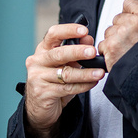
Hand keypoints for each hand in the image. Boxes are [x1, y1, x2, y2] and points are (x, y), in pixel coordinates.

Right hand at [24, 23, 104, 137]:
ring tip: (99, 72)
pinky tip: (92, 83)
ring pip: (65, 73)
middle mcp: (38, 61)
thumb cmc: (53, 80)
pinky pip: (67, 88)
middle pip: (59, 53)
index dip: (69, 30)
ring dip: (85, 73)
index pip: (53, 34)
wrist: (39, 106)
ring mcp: (38, 77)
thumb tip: (88, 38)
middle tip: (92, 52)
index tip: (84, 31)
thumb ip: (76, 49)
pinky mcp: (42, 93)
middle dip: (78, 52)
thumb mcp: (65, 62)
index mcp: (43, 49)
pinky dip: (82, 86)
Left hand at [98, 0, 137, 71]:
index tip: (133, 24)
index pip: (129, 3)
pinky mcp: (110, 46)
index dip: (130, 14)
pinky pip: (103, 44)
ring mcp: (120, 34)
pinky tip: (120, 56)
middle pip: (118, 18)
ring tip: (126, 50)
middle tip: (132, 42)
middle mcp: (133, 22)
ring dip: (114, 40)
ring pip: (109, 31)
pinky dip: (108, 51)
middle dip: (122, 29)